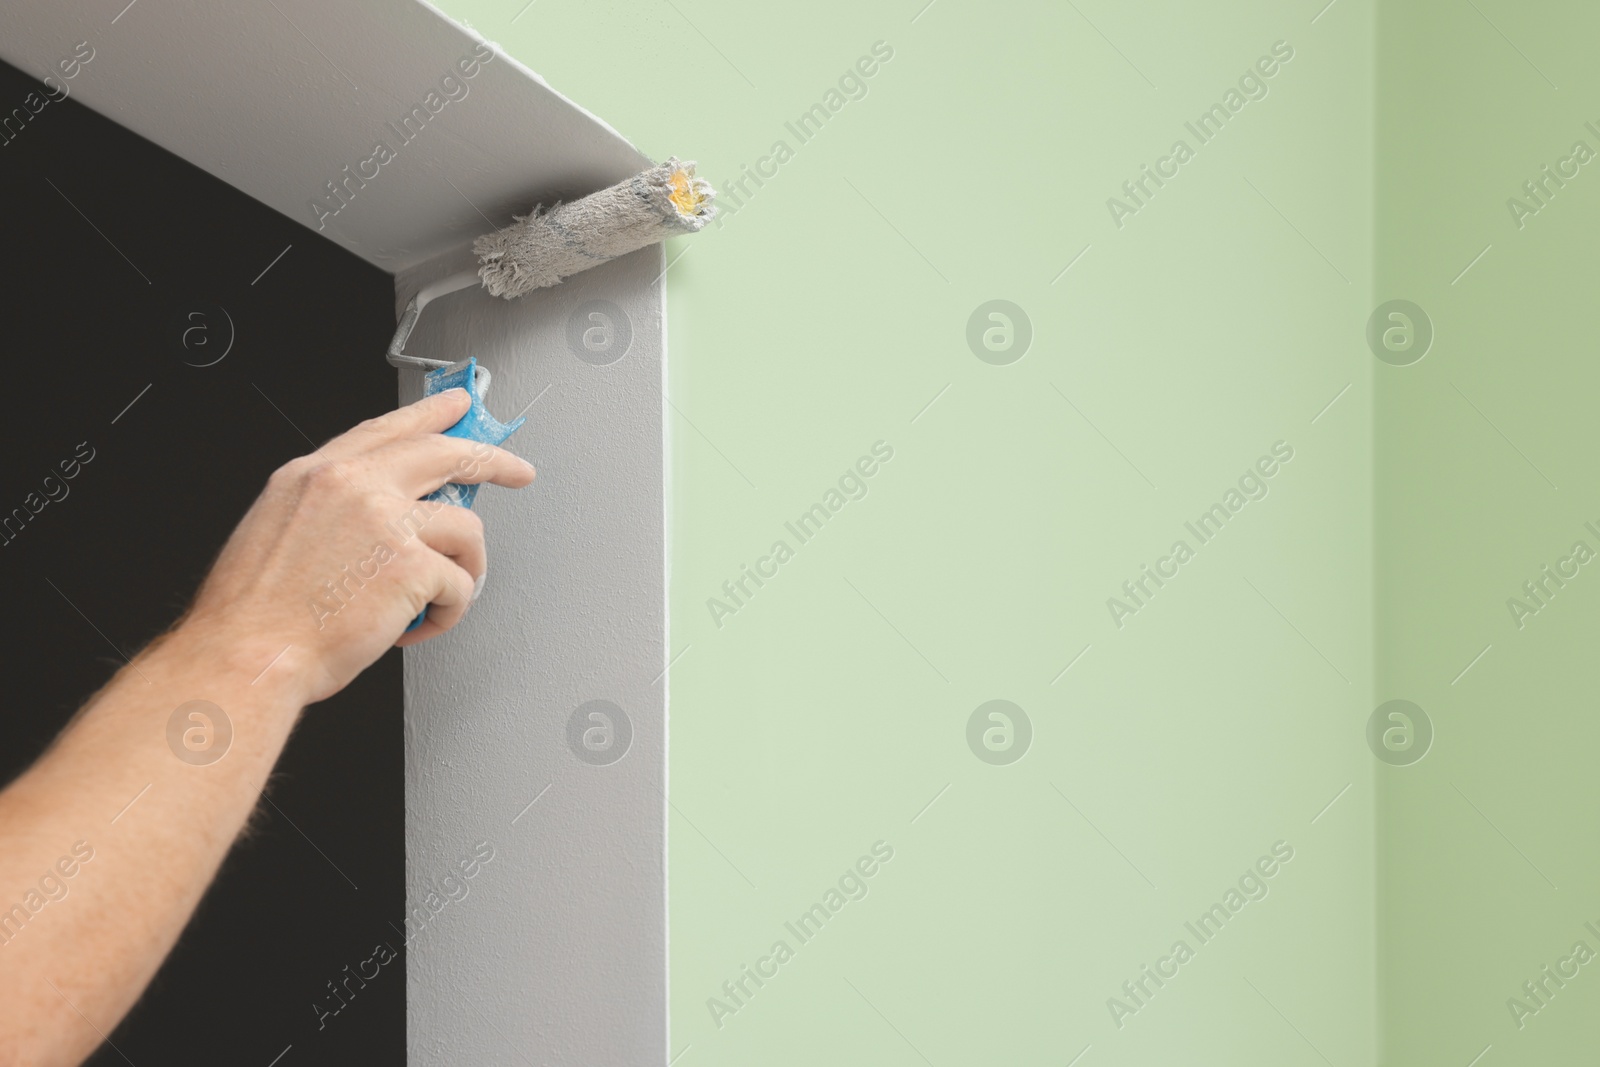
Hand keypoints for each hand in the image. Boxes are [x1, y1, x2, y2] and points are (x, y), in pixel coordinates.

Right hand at [179, 388, 535, 704]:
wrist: (249, 654)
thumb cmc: (256, 613)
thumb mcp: (278, 529)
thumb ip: (332, 509)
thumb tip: (381, 517)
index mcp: (316, 475)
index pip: (387, 430)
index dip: (430, 415)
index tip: (458, 406)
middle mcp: (354, 486)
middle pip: (446, 453)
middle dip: (493, 460)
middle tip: (516, 471)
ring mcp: (387, 522)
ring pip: (466, 528)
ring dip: (465, 567)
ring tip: (440, 597)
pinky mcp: (413, 566)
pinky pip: (461, 584)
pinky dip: (449, 612)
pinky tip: (421, 625)